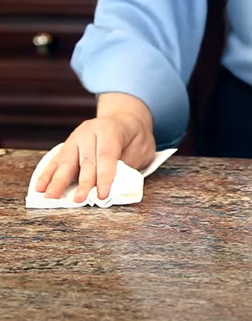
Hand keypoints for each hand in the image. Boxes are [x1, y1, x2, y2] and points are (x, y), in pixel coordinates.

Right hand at [34, 93, 155, 201]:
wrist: (123, 119)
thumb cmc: (134, 137)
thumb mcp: (142, 147)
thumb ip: (128, 164)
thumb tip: (115, 185)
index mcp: (110, 129)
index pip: (106, 155)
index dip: (104, 176)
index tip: (103, 194)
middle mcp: (89, 131)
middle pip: (86, 160)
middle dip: (83, 182)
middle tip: (79, 200)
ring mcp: (75, 137)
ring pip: (67, 161)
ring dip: (59, 180)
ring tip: (51, 196)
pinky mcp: (67, 145)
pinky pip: (56, 161)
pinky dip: (48, 174)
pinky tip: (40, 186)